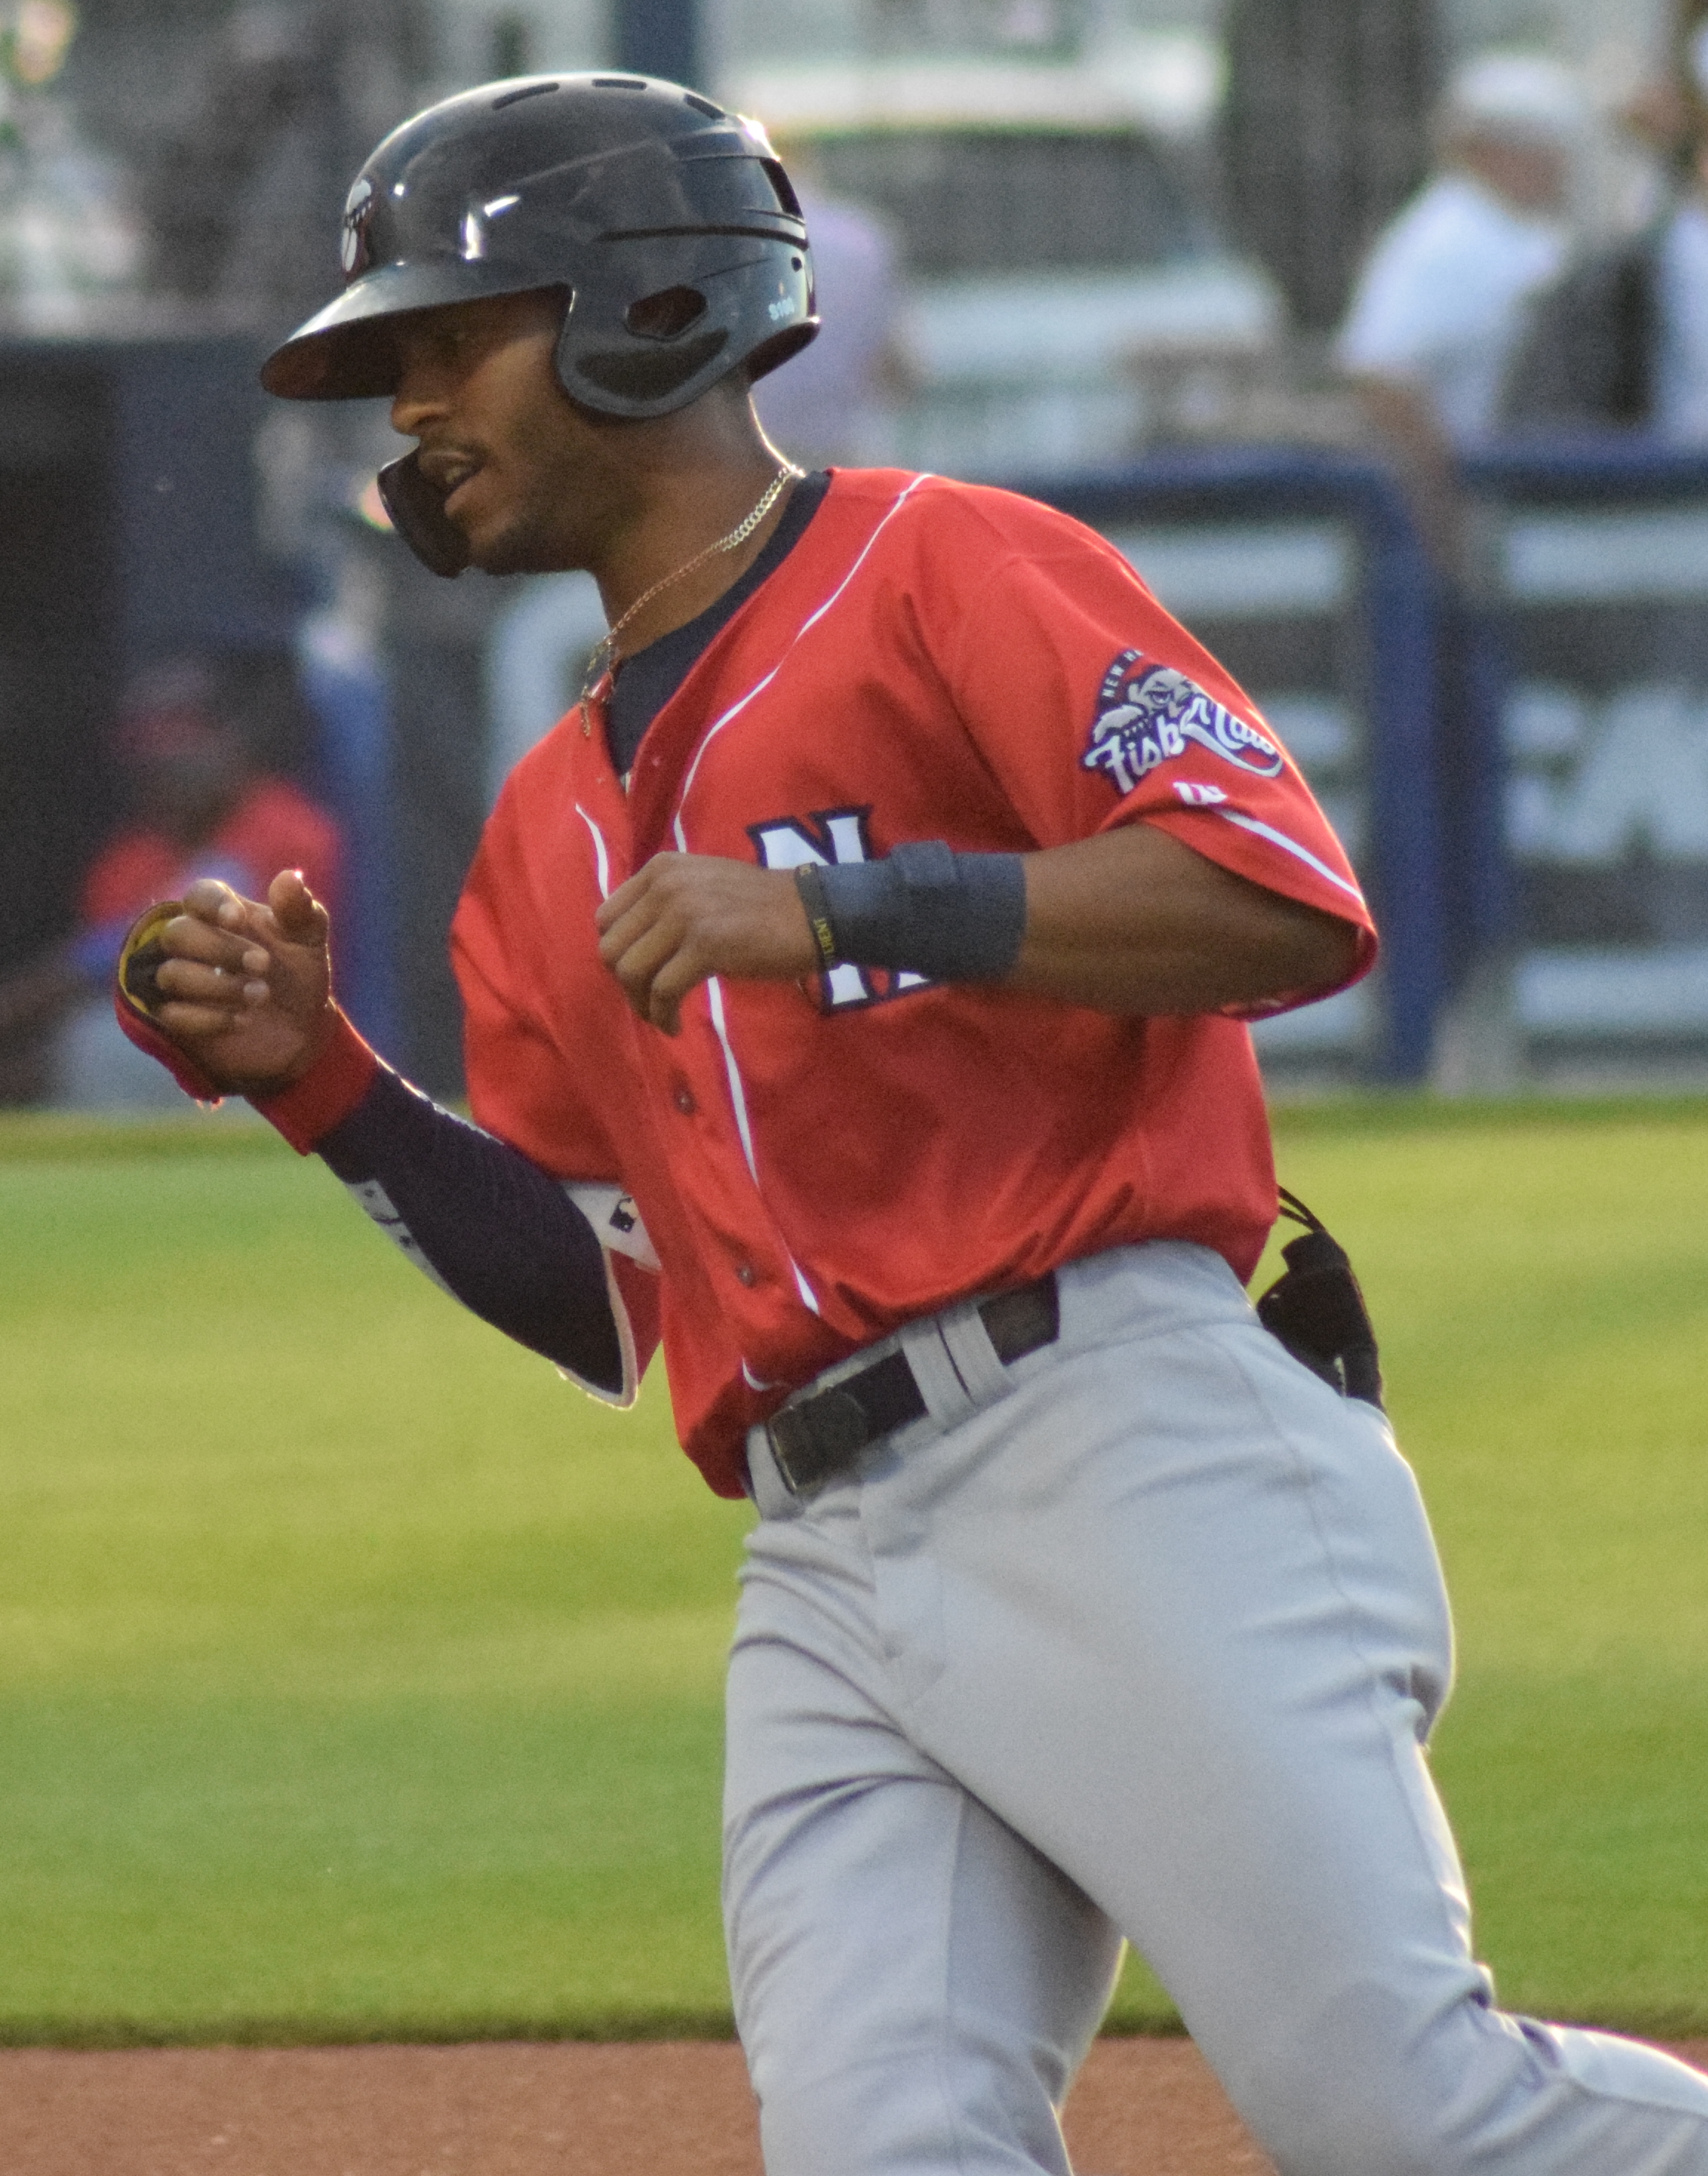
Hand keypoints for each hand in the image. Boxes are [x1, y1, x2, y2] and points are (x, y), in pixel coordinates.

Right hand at [149, 869, 336, 1092]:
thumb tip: (290, 878)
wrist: (301, 1028)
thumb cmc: (297, 973)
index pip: (198, 895)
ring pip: (172, 974)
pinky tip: (243, 1020)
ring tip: (261, 996)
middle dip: (221, 950)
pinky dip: (208, 1018)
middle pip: (178, 934)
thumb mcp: (308, 940)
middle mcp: (191, 942)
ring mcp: (178, 979)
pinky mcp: (174, 1017)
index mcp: (219, 912)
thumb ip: (299, 910)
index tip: (238, 919)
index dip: (213, 905)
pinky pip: (171, 1014)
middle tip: (264, 965)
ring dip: (219, 986)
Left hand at [595, 852, 816, 1034]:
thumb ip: (664, 903)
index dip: (616, 954)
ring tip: (660, 1017)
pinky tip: (675, 1026)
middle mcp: (666, 886)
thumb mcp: (702, 885)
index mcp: (661, 869)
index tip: (638, 975)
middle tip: (648, 1002)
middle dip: (625, 985)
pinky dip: (663, 1016)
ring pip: (631, 972)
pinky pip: (663, 992)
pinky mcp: (705, 946)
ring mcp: (684, 914)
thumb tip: (630, 946)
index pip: (606, 918)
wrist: (812, 913)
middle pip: (612, 949)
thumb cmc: (760, 906)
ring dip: (641, 1005)